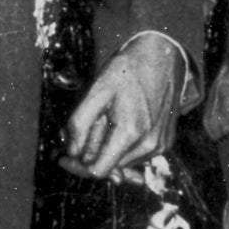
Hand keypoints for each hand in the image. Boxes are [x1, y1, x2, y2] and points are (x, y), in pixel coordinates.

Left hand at [61, 32, 185, 182]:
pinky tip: (121, 123)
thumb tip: (72, 152)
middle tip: (87, 126)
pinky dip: (123, 147)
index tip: (63, 158)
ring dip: (108, 149)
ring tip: (108, 119)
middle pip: (110, 167)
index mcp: (130, 133)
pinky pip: (136, 156)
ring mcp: (160, 146)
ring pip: (122, 163)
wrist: (163, 57)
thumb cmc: (128, 71)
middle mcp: (149, 146)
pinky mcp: (164, 143)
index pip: (99, 170)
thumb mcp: (96, 90)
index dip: (77, 167)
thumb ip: (80, 124)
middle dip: (92, 153)